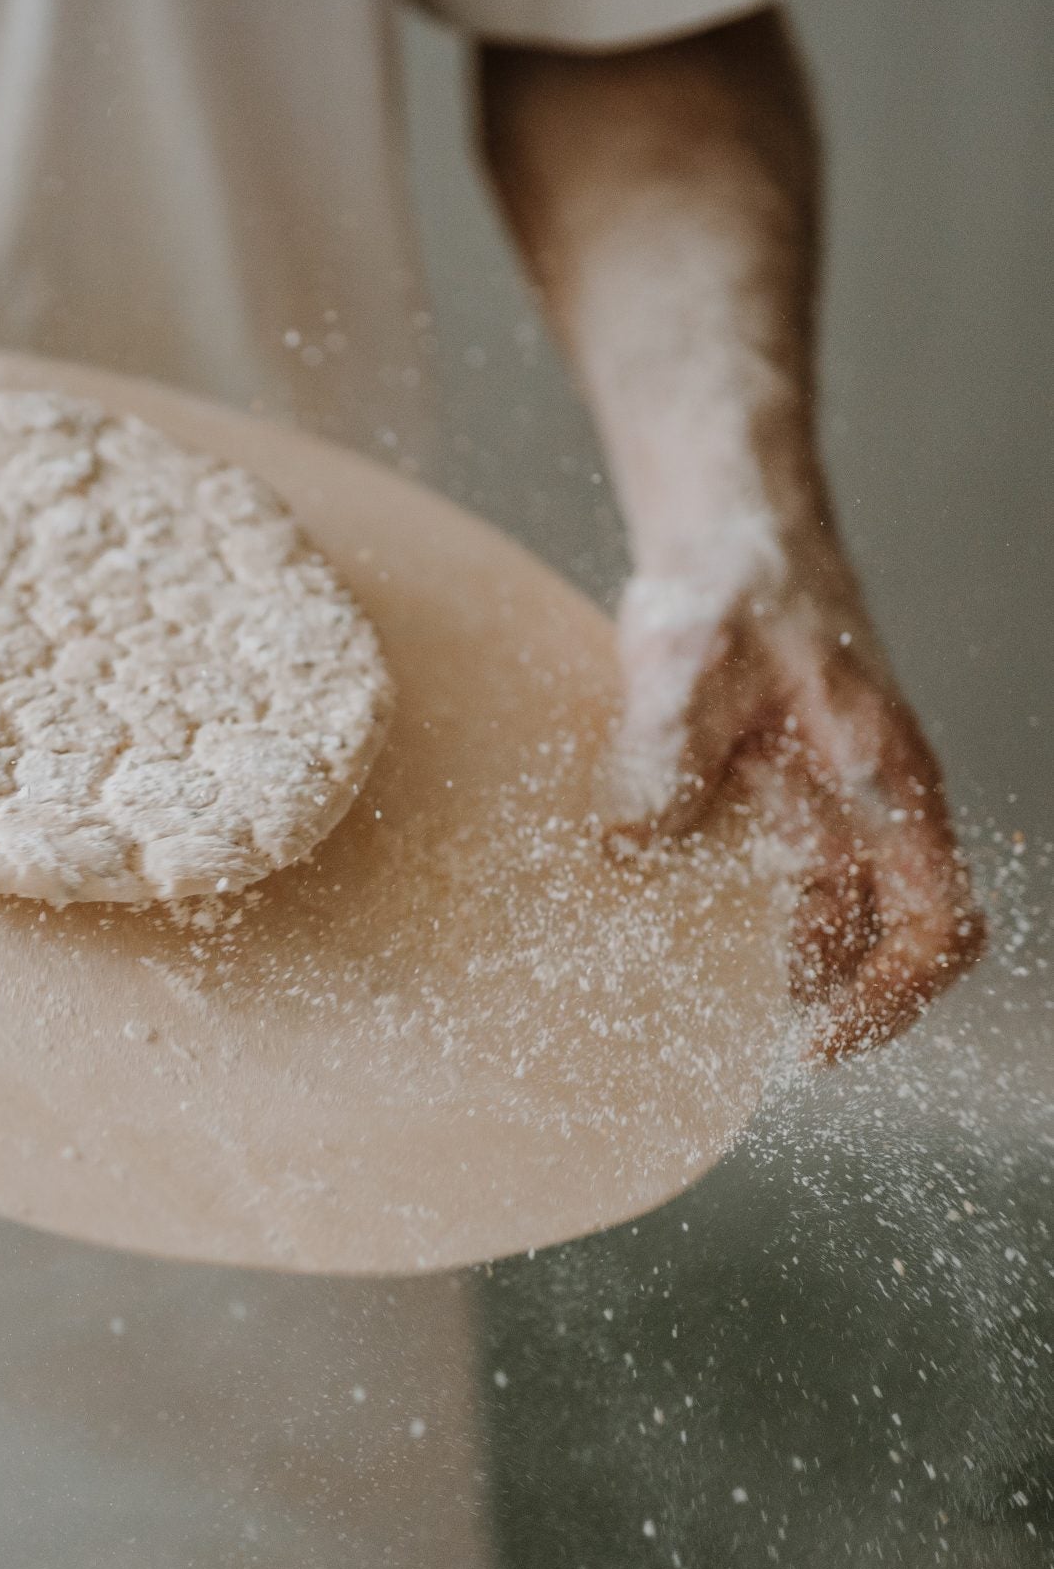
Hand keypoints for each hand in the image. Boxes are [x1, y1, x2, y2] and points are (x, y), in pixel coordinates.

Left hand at [603, 547, 981, 1060]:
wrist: (732, 528)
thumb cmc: (726, 587)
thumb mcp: (686, 666)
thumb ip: (667, 752)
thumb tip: (636, 842)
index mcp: (882, 778)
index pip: (933, 921)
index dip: (889, 997)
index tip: (817, 1041)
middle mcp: (877, 795)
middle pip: (884, 936)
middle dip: (825, 999)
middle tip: (737, 1038)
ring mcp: (842, 790)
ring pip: (845, 907)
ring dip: (794, 960)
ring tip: (710, 993)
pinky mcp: (794, 781)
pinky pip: (800, 867)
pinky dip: (760, 907)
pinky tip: (690, 915)